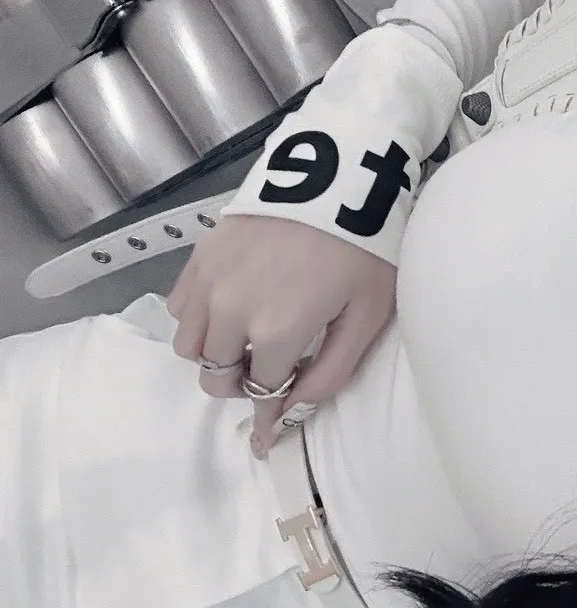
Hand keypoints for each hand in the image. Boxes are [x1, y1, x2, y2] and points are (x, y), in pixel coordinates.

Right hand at [165, 213, 397, 454]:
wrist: (340, 173)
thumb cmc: (365, 247)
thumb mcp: (366, 316)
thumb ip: (330, 371)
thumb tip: (295, 409)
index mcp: (275, 331)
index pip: (259, 393)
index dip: (267, 416)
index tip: (269, 434)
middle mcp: (232, 311)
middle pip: (215, 377)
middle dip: (241, 385)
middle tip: (269, 372)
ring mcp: (210, 281)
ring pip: (189, 347)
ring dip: (214, 355)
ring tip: (246, 341)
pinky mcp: (200, 254)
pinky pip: (179, 307)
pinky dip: (198, 319)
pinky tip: (229, 308)